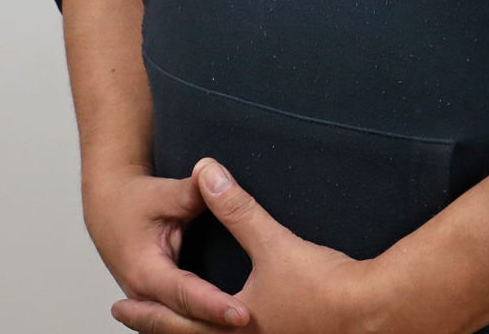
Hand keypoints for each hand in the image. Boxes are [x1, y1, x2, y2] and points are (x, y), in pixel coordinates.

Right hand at [83, 163, 248, 328]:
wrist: (107, 209)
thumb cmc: (132, 201)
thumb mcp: (163, 192)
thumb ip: (193, 191)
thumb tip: (218, 178)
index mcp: (144, 270)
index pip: (184, 294)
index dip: (213, 305)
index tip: (242, 312)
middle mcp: (143, 294)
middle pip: (182, 321)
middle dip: (214, 327)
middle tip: (250, 324)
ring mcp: (147, 302)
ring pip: (177, 327)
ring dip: (205, 329)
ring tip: (242, 330)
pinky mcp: (155, 302)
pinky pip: (176, 320)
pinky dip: (196, 324)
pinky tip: (219, 325)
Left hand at [111, 158, 488, 333]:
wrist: (371, 314)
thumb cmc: (322, 287)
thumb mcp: (272, 243)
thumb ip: (236, 207)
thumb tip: (206, 171)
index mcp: (234, 326)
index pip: (176, 319)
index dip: (146, 311)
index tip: (117, 303)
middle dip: (158, 325)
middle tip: (127, 312)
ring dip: (191, 329)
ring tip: (175, 318)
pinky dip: (223, 332)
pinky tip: (237, 320)